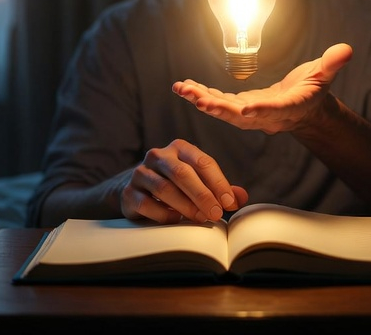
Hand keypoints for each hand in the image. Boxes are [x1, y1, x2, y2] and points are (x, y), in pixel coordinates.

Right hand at [120, 138, 248, 223]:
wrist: (138, 190)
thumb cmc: (176, 185)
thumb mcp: (199, 182)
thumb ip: (220, 189)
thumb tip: (241, 197)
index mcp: (179, 148)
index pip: (202, 161)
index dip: (218, 183)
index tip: (229, 203)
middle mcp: (158, 156)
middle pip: (182, 173)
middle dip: (202, 195)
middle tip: (216, 214)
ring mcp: (141, 173)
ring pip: (164, 188)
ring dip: (185, 206)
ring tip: (200, 218)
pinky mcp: (129, 192)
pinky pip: (147, 204)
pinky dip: (164, 215)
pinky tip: (175, 220)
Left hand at [172, 43, 353, 134]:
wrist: (306, 107)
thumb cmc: (315, 89)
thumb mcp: (324, 75)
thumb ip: (332, 63)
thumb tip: (345, 49)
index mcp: (289, 107)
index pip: (275, 110)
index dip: (261, 110)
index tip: (247, 110)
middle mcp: (266, 115)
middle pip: (241, 115)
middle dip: (219, 108)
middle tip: (198, 100)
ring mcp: (251, 114)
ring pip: (224, 111)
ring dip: (202, 100)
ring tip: (182, 90)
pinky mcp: (240, 107)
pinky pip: (218, 103)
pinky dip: (201, 95)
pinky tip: (185, 88)